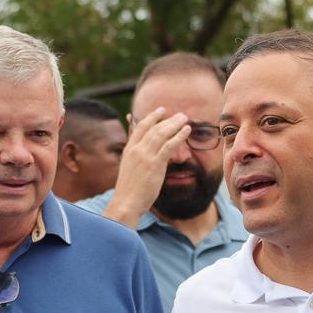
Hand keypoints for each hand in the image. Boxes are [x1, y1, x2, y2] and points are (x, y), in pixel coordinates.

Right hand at [102, 107, 190, 226]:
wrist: (126, 202)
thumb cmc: (128, 189)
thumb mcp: (128, 168)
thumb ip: (135, 156)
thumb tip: (140, 150)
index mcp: (129, 149)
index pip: (140, 127)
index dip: (151, 117)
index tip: (161, 110)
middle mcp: (136, 149)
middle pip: (153, 128)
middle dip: (167, 119)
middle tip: (179, 114)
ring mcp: (145, 156)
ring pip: (162, 134)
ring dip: (174, 124)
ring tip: (185, 119)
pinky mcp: (155, 164)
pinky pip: (169, 145)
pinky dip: (178, 136)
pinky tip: (186, 131)